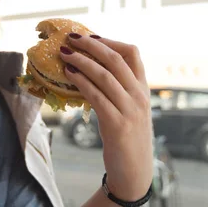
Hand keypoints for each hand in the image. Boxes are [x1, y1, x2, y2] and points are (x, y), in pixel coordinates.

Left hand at [60, 33, 152, 200]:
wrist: (134, 171)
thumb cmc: (126, 136)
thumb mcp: (127, 107)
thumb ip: (117, 88)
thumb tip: (88, 66)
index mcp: (143, 88)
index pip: (132, 53)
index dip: (110, 41)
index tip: (91, 35)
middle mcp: (139, 96)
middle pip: (116, 59)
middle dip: (92, 45)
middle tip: (71, 37)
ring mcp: (130, 110)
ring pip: (105, 75)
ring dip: (82, 61)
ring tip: (64, 53)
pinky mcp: (118, 124)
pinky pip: (96, 96)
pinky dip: (81, 82)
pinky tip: (68, 75)